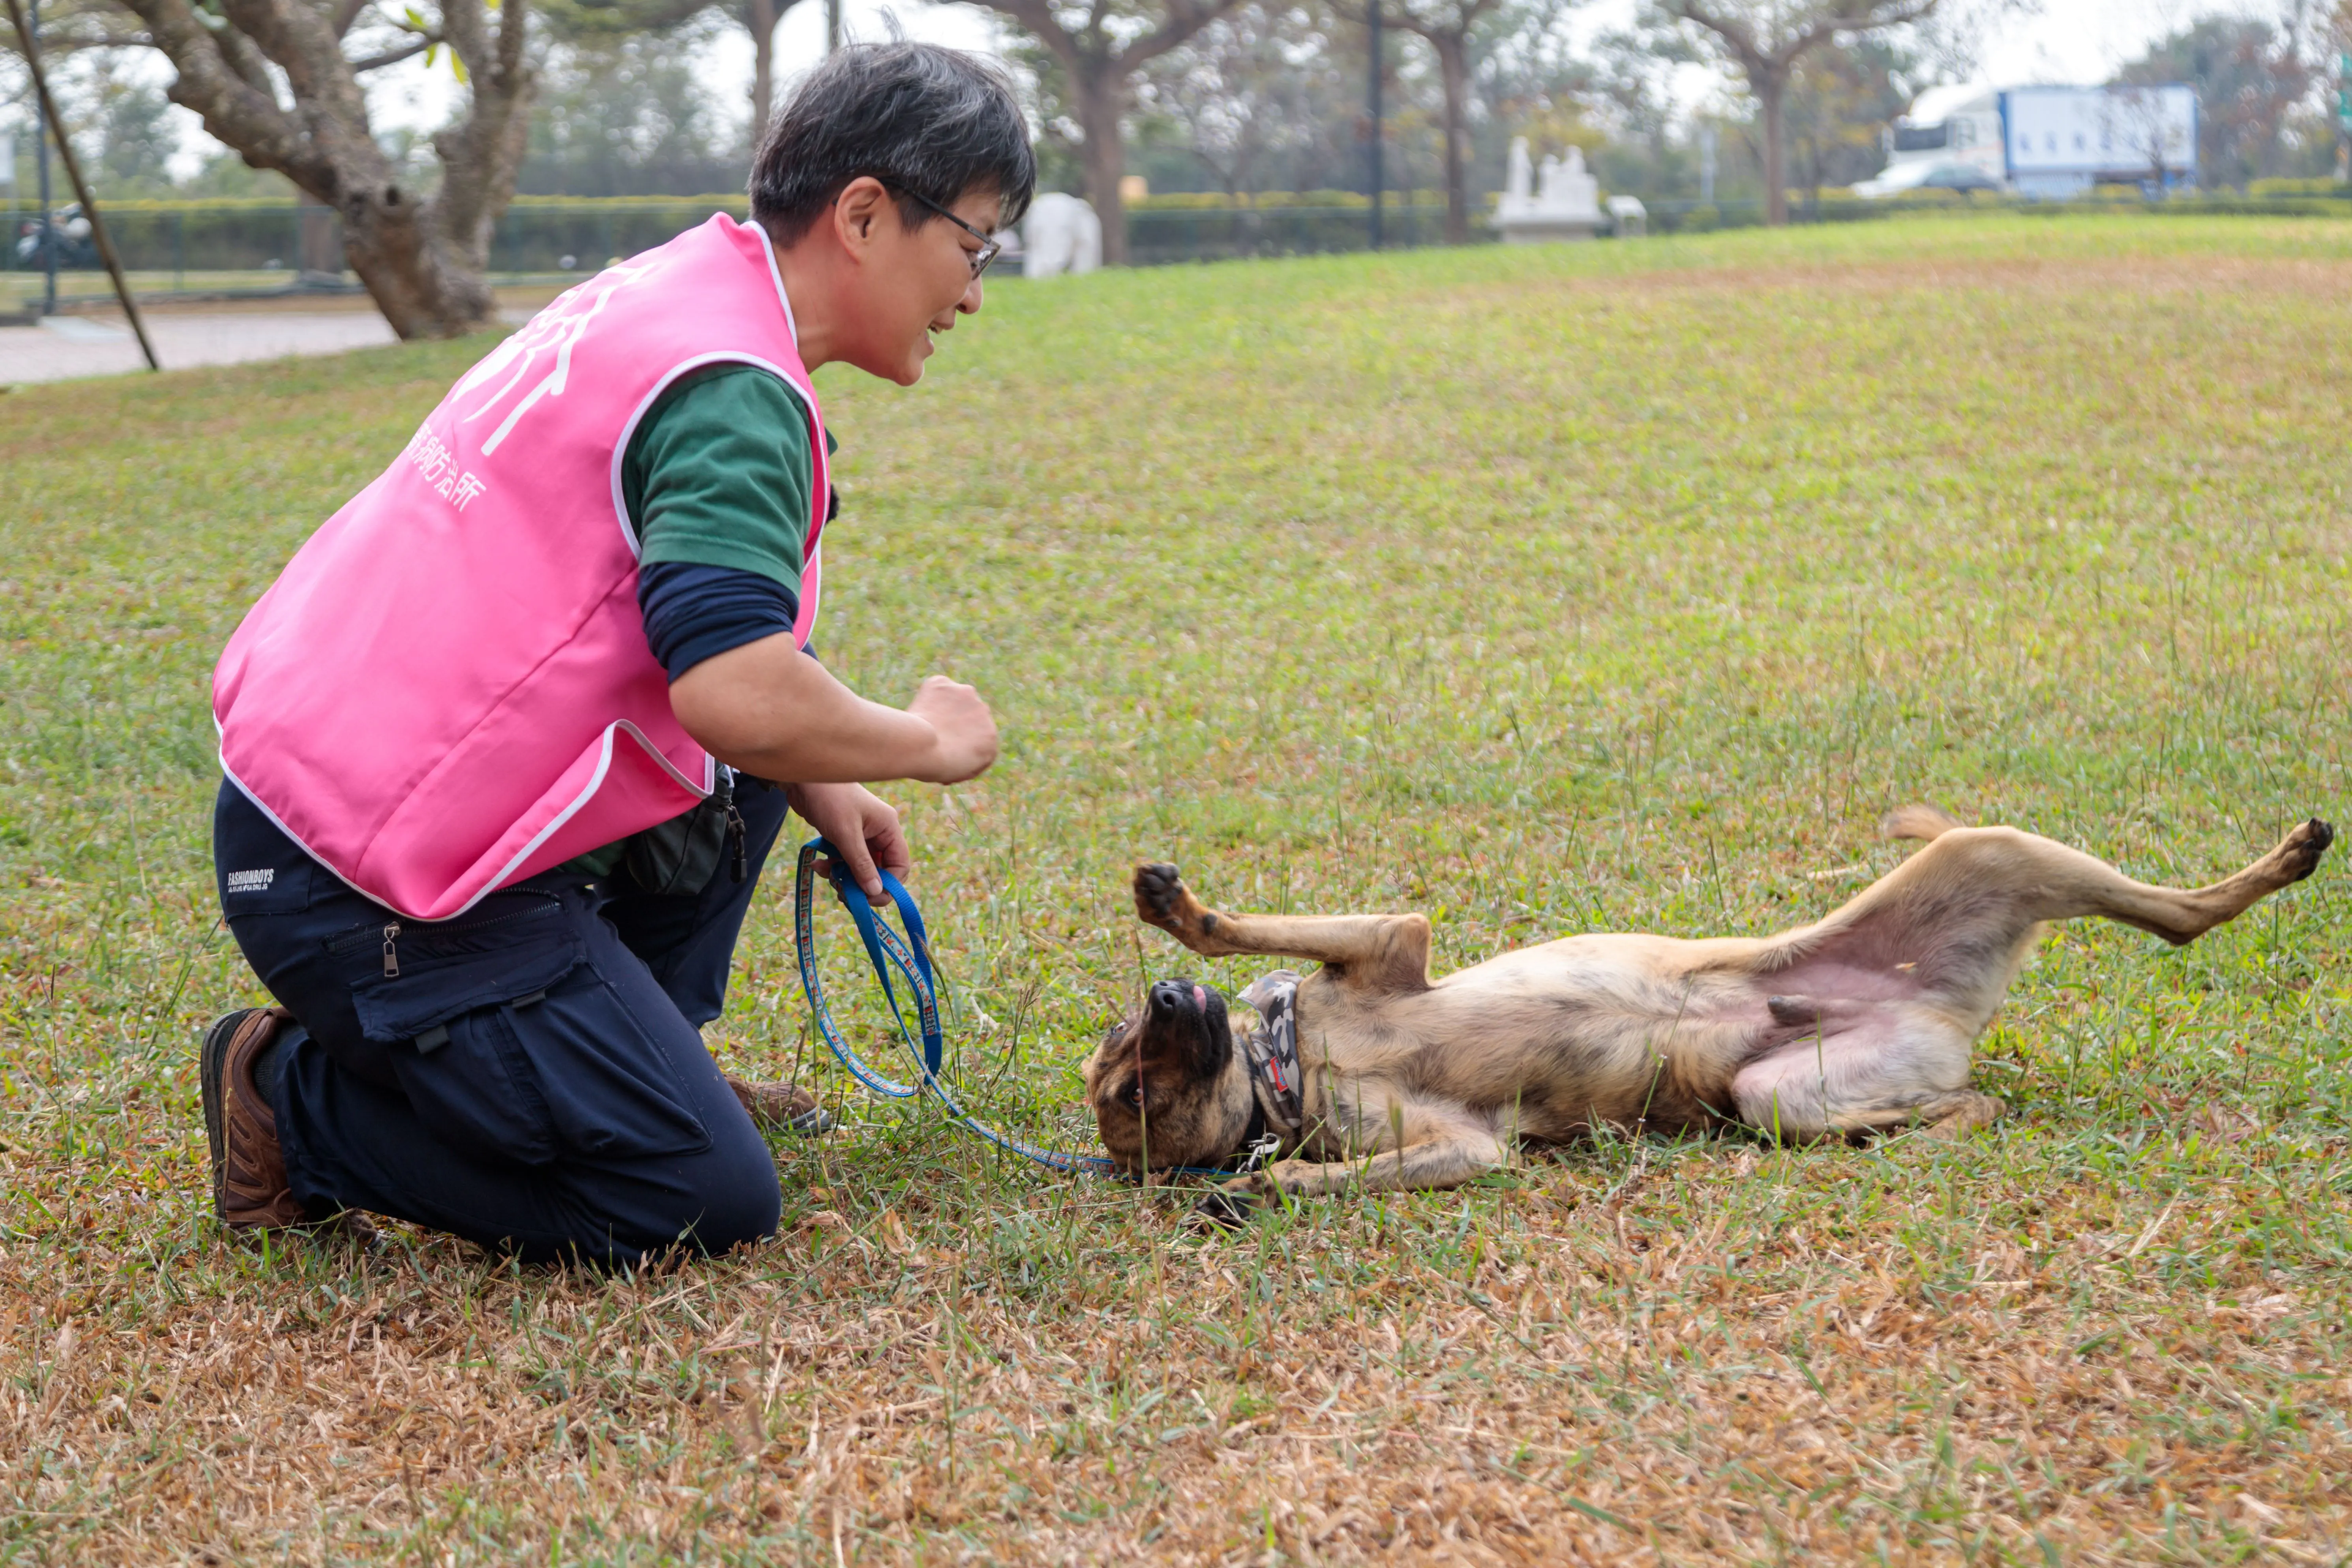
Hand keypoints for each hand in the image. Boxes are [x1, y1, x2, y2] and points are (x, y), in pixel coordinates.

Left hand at [784, 782, 908, 900]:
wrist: (802, 779)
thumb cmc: (828, 799)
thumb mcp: (845, 834)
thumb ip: (861, 864)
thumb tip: (876, 892)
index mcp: (888, 828)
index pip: (899, 865)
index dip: (888, 885)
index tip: (868, 898)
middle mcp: (878, 832)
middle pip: (880, 870)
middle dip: (862, 884)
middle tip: (843, 892)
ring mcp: (861, 835)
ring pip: (860, 868)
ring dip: (844, 877)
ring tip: (826, 874)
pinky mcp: (844, 837)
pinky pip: (845, 861)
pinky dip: (833, 867)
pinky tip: (817, 864)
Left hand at [907, 676, 997, 783]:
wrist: (922, 747)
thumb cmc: (938, 766)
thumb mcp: (961, 770)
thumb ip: (969, 756)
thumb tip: (963, 750)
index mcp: (990, 738)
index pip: (977, 736)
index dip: (960, 740)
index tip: (945, 747)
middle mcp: (984, 712)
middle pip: (968, 715)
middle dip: (954, 722)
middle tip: (935, 735)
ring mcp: (966, 694)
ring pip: (954, 699)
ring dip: (943, 708)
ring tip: (926, 724)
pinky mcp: (944, 684)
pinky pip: (936, 688)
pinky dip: (928, 697)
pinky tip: (919, 712)